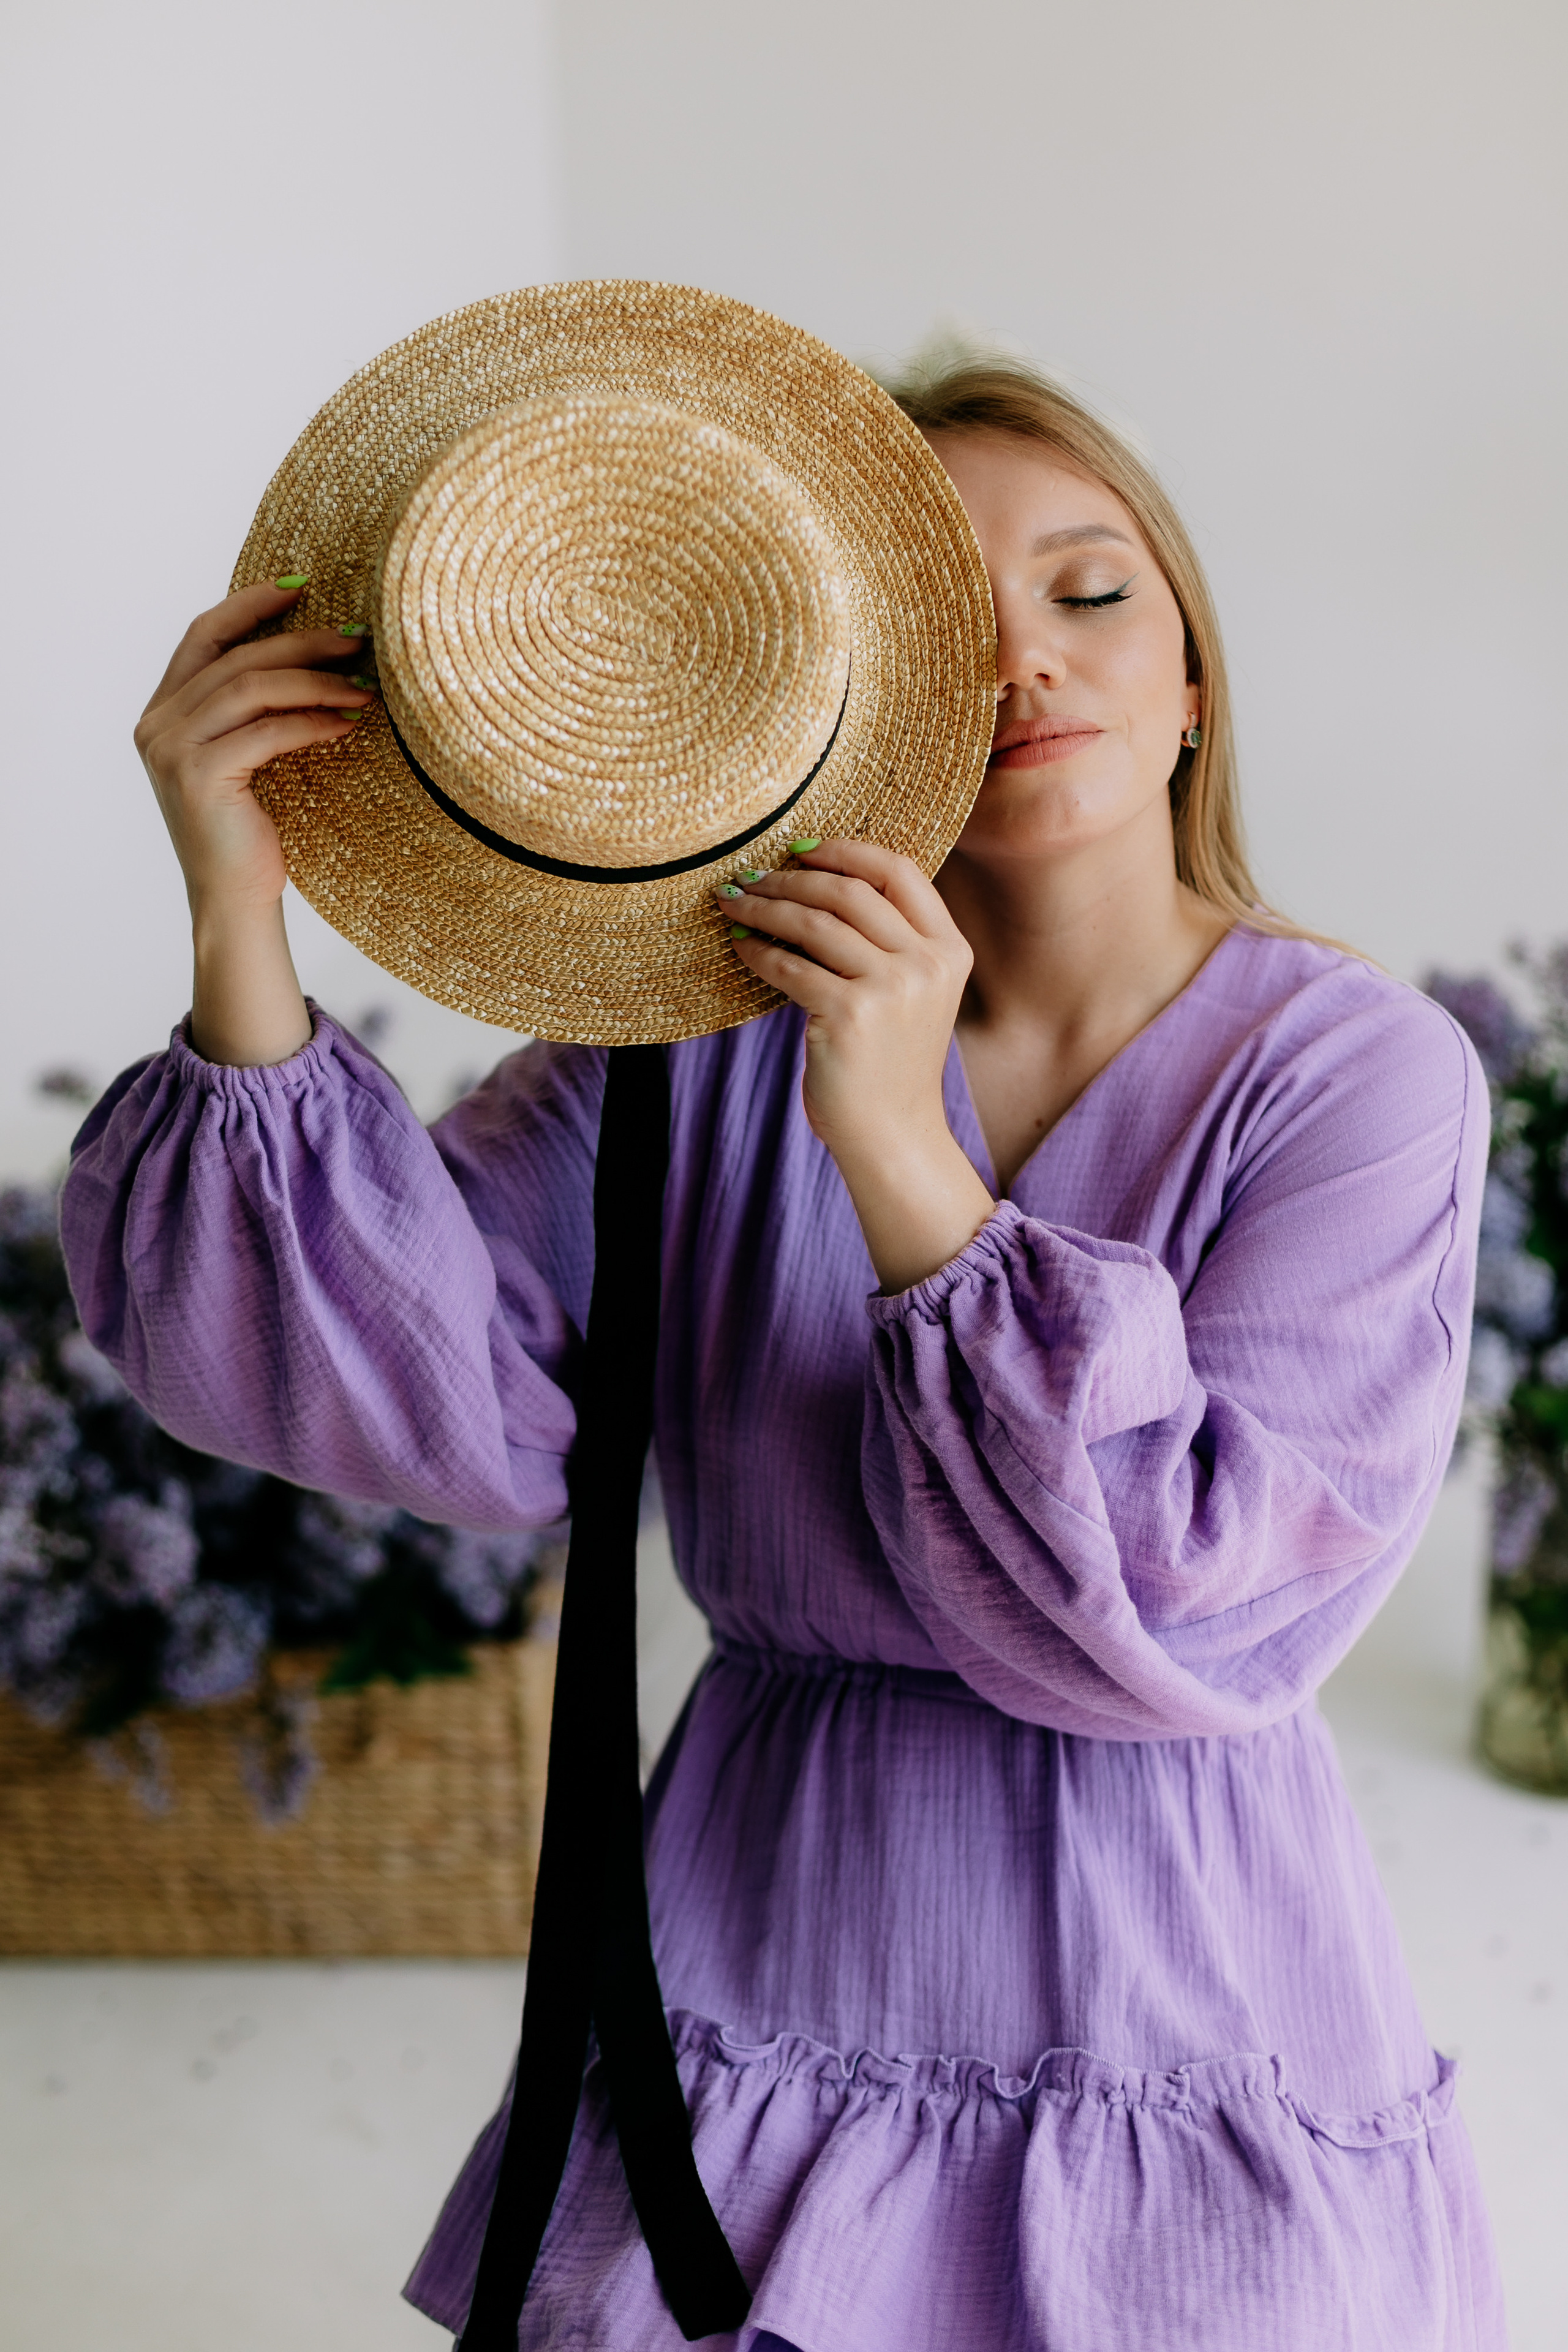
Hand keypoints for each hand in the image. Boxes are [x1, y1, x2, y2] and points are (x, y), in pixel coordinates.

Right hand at [134, 581, 374, 1065]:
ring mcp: (171, 749)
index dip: (250, 605)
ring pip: (251, 688)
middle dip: (301, 642)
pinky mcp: (199, 775)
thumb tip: (314, 650)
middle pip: (236, 657)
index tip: (301, 588)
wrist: (234, 900)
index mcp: (163, 711)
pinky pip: (267, 731)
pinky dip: (312, 722)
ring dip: (316, 682)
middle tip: (358, 639)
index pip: (203, 635)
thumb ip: (252, 707)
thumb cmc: (251, 831)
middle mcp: (157, 723)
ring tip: (365, 686)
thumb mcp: (247, 756)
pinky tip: (347, 725)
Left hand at [720, 841, 995, 1291]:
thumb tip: (813, 883)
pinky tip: (739, 947)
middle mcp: (927, 964)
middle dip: (792, 880)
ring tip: (734, 904)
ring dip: (766, 908)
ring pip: (816, 923)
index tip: (802, 850)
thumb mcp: (912, 994)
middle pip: (850, 892)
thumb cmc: (889, 1063)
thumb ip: (887, 942)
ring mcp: (892, 989)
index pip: (900, 872)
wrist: (892, 1133)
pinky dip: (758, 951)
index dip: (847, 851)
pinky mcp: (851, 1015)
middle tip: (751, 878)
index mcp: (949, 950)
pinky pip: (791, 966)